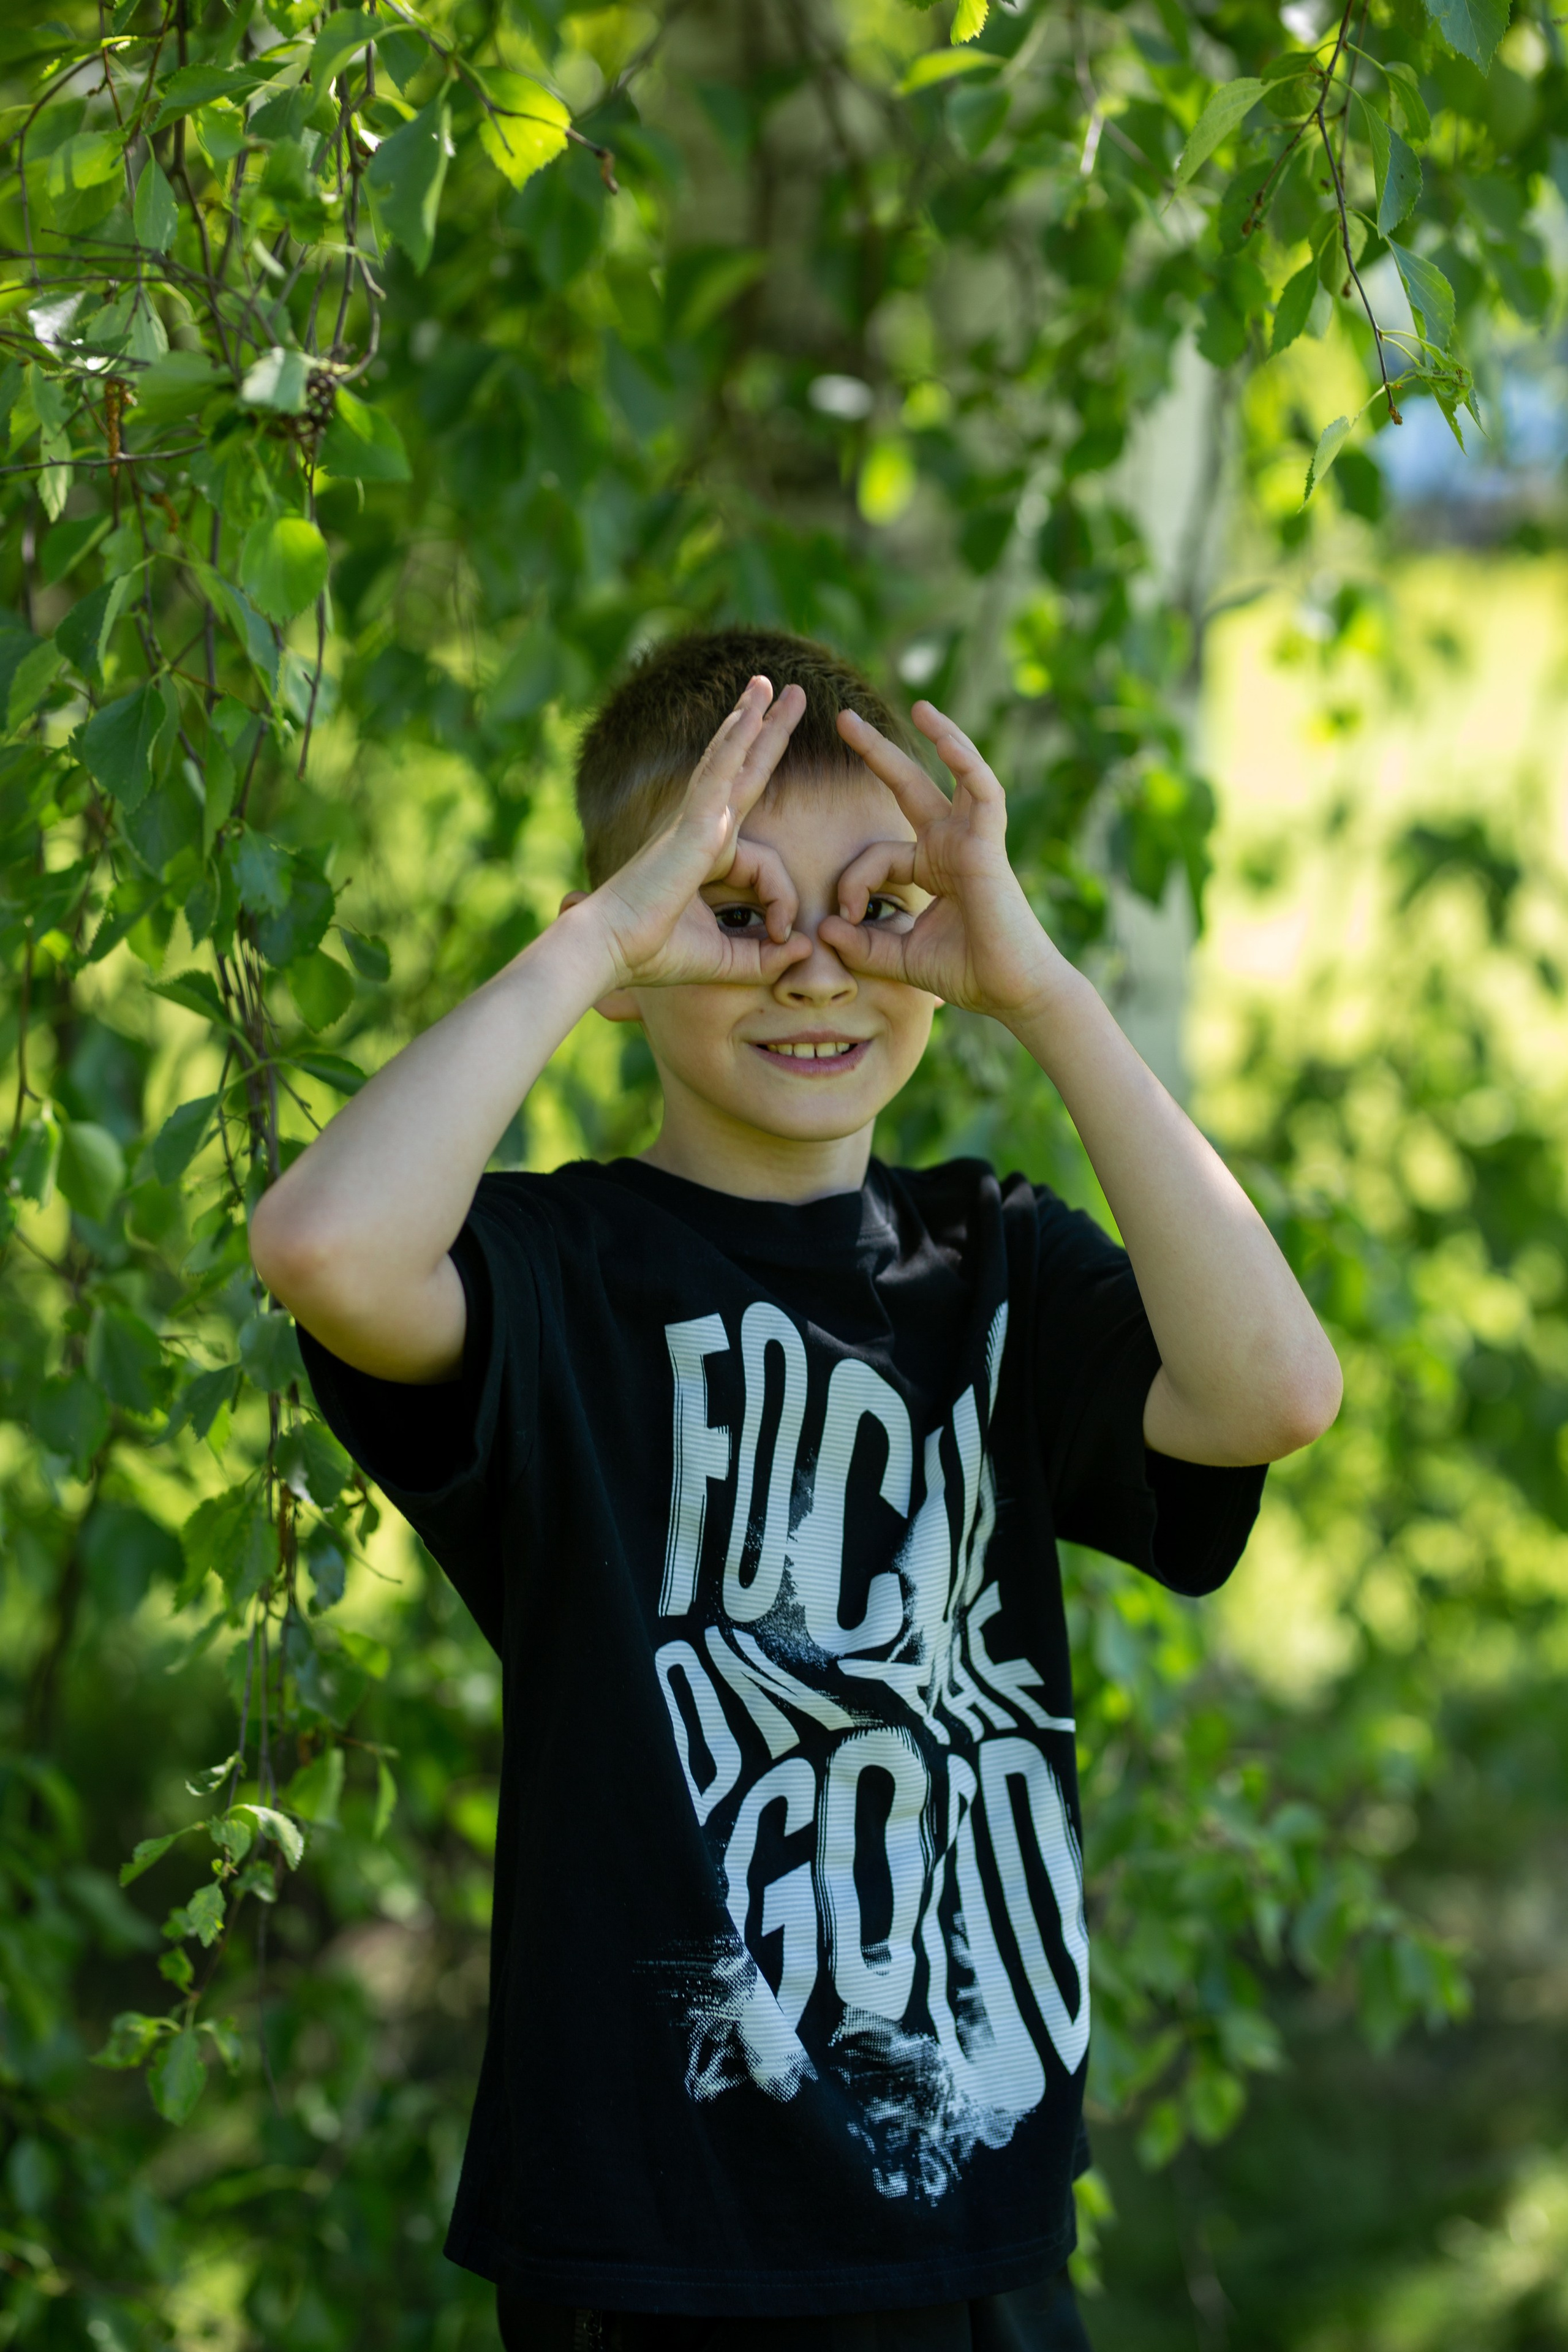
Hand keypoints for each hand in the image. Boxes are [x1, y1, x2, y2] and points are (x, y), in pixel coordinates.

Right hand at [568, 677, 813, 991]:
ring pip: (730, 759)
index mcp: (710, 854)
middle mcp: (703, 829)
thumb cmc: (655, 954)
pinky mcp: (691, 826)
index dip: (781, 897)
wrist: (612, 949)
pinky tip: (749, 712)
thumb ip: (765, 957)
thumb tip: (804, 949)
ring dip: (752, 718)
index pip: (761, 851)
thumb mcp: (726, 960)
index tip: (782, 933)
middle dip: (767, 731)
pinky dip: (733, 742)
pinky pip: (716, 774)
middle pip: (744, 768)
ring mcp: (696, 822)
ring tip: (769, 683)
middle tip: (786, 692)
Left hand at [820, 702, 1064, 1023]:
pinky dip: (965, 760)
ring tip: (917, 705)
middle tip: (842, 719)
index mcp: (931, 869)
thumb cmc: (967, 974)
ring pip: (955, 774)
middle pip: (911, 785)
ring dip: (939, 736)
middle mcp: (951, 846)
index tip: (842, 918)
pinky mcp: (989, 845)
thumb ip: (862, 946)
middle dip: (877, 752)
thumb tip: (822, 930)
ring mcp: (973, 841)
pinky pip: (981, 791)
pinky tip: (942, 734)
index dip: (852, 884)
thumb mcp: (899, 959)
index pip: (877, 856)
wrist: (1014, 994)